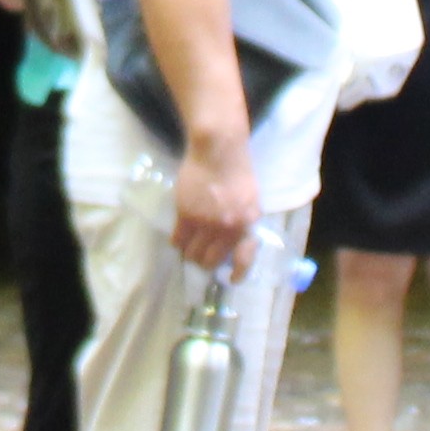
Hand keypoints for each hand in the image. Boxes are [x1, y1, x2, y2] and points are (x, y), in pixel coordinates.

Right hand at [169, 132, 262, 269]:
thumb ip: (246, 223)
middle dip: (206, 263)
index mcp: (246, 225)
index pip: (243, 260)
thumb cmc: (238, 173)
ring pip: (191, 255)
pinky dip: (177, 243)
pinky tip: (179, 238)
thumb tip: (238, 246)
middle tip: (203, 256)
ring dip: (190, 255)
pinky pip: (177, 240)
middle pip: (210, 261)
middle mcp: (226, 228)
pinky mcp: (185, 213)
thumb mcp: (252, 201)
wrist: (219, 151)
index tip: (231, 279)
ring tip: (190, 248)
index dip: (238, 274)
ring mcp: (204, 222)